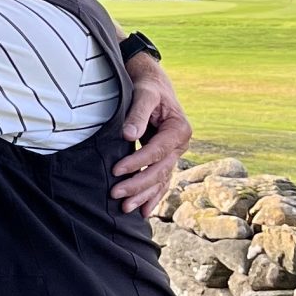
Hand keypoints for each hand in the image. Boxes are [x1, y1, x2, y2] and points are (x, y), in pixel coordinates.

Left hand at [113, 56, 191, 216]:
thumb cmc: (148, 87)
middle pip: (160, 170)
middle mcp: (180, 145)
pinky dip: (152, 196)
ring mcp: (174, 154)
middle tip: (115, 193)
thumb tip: (128, 136)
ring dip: (144, 196)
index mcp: (179, 129)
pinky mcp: (165, 159)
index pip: (157, 151)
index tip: (116, 170)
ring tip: (125, 209)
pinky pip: (161, 181)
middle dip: (138, 184)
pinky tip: (143, 211)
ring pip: (161, 180)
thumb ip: (137, 114)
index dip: (137, 162)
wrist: (153, 84)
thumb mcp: (144, 94)